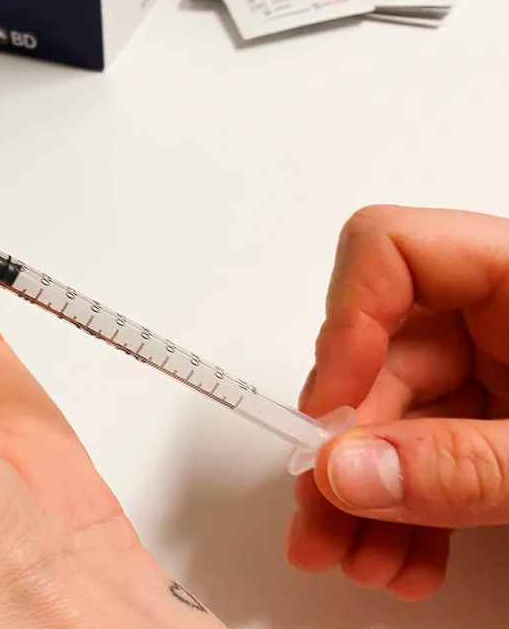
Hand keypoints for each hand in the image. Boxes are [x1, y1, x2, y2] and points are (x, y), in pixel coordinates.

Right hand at [286, 205, 508, 600]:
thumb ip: (463, 466)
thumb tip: (347, 473)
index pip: (391, 250)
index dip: (344, 323)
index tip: (330, 407)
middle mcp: (500, 308)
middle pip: (376, 358)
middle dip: (343, 451)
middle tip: (319, 519)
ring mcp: (501, 362)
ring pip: (394, 416)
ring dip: (368, 494)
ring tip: (358, 558)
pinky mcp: (502, 410)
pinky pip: (430, 448)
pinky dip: (411, 505)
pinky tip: (402, 555)